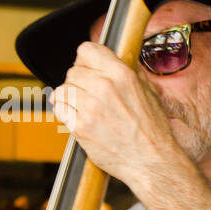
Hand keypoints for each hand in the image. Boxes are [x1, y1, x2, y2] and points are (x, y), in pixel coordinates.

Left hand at [54, 42, 190, 192]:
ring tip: (82, 107)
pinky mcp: (79, 127)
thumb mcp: (147, 90)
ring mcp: (89, 107)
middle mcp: (104, 87)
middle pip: (72, 71)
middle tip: (88, 94)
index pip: (86, 50)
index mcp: (121, 74)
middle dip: (77, 82)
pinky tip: (78, 117)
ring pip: (61, 90)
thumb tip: (109, 61)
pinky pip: (59, 109)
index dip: (85, 60)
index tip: (86, 68)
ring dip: (68, 97)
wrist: (151, 159)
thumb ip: (126, 73)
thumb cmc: (152, 128)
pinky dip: (65, 112)